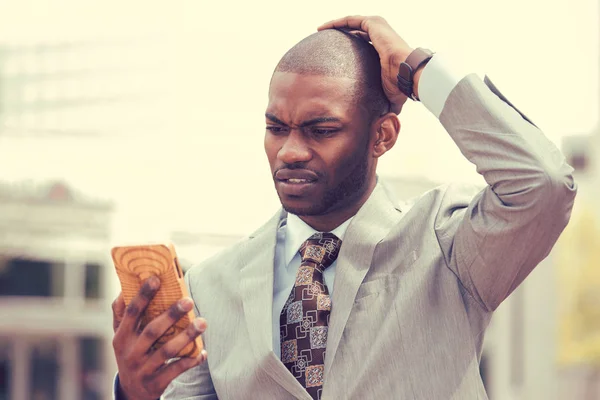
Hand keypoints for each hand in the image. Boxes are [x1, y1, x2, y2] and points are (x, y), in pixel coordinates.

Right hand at [112, 276, 207, 399]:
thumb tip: (124, 286)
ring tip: (202, 322)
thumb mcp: (121, 336)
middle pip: (152, 331)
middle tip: (189, 300)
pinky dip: (191, 361)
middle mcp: (130, 353)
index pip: (132, 313)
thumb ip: (121, 313)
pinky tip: (203, 352)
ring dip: (186, 336)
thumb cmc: (130, 353)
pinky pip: (176, 370)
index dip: (143, 295)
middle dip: (171, 315)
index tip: (155, 279)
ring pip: (167, 351)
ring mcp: (143, 369)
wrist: (132, 392)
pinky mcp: (156, 383)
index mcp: (121, 337)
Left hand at [318, 15, 415, 112]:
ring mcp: (377, 28)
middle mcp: (381, 36)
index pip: (364, 45)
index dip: (351, 47)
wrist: (407, 74)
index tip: (337, 55)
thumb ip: (385, 105)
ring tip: (320, 30)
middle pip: (356, 32)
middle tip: (324, 40)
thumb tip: (384, 122)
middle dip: (341, 35)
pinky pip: (350, 20)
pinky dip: (336, 23)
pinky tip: (323, 28)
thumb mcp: (390, 97)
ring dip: (335, 26)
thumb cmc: (401, 86)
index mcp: (384, 50)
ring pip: (351, 23)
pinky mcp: (373, 24)